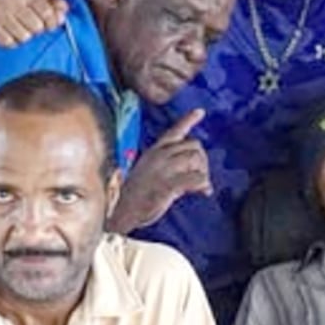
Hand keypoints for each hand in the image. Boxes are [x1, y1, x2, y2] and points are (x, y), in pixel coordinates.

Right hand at [0, 0, 68, 46]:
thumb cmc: (17, 4)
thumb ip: (54, 3)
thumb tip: (63, 12)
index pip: (47, 11)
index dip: (52, 22)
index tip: (50, 25)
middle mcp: (11, 0)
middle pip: (37, 27)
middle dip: (38, 31)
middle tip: (32, 28)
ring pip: (24, 37)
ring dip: (24, 37)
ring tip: (20, 31)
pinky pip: (8, 42)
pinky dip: (11, 42)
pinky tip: (10, 35)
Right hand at [109, 109, 210, 232]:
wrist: (120, 212)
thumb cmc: (135, 195)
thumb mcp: (148, 172)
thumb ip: (167, 165)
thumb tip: (190, 169)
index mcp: (154, 152)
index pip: (173, 132)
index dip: (188, 121)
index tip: (200, 111)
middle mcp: (159, 157)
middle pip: (194, 146)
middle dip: (203, 161)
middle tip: (202, 177)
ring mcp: (163, 170)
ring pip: (196, 159)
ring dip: (204, 173)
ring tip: (202, 187)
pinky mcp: (167, 185)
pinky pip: (195, 178)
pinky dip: (203, 184)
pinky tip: (204, 191)